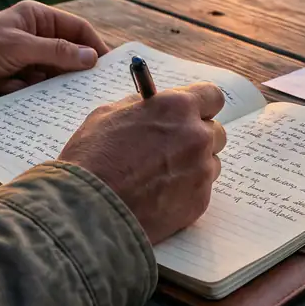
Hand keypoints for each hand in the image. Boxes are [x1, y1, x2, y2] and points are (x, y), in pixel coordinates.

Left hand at [0, 1, 109, 104]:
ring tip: (40, 89)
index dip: (94, 45)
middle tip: (89, 88)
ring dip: (48, 84)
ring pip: (54, 74)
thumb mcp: (19, 47)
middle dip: (73, 70)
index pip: (77, 29)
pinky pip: (37, 88)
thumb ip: (56, 52)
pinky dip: (30, 93)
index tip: (109, 65)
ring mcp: (27, 59)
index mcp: (37, 18)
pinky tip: (12, 90)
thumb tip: (91, 58)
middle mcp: (35, 36)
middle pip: (69, 54)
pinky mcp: (17, 79)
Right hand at [58, 83, 227, 244]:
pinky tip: (158, 196)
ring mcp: (201, 170)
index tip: (191, 113)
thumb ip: (141, 106)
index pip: (212, 97)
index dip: (201, 106)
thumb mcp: (109, 114)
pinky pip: (201, 190)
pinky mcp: (200, 201)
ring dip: (194, 166)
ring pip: (211, 163)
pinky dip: (185, 192)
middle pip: (215, 132)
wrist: (89, 208)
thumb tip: (153, 104)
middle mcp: (196, 136)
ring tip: (160, 176)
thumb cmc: (92, 158)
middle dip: (197, 138)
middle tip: (173, 148)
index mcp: (176, 107)